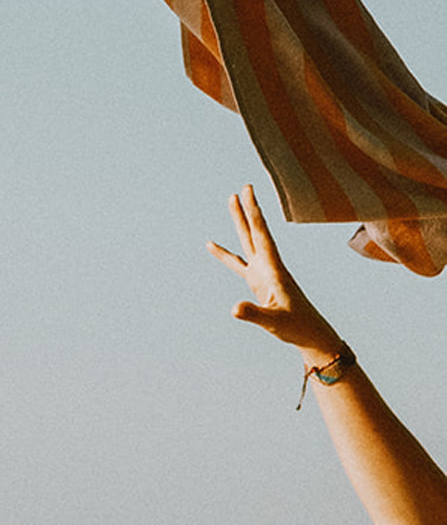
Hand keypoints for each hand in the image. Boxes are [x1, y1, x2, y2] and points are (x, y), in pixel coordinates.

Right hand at [207, 184, 342, 363]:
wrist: (312, 335)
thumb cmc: (297, 328)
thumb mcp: (274, 322)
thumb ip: (253, 314)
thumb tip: (233, 309)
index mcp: (274, 270)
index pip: (261, 236)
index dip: (254, 213)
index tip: (247, 193)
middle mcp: (269, 267)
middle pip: (255, 232)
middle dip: (248, 210)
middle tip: (242, 188)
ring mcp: (263, 274)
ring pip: (248, 242)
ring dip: (240, 223)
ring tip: (232, 203)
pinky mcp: (259, 284)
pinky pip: (238, 264)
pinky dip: (225, 253)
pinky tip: (213, 246)